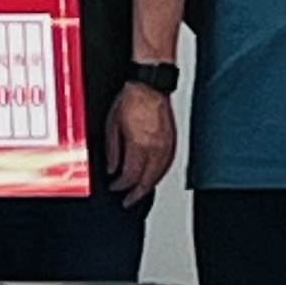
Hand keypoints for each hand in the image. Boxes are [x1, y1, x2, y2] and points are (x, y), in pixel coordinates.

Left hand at [105, 81, 178, 205]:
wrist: (150, 84)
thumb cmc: (132, 98)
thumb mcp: (113, 124)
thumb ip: (113, 150)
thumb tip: (112, 168)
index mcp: (139, 144)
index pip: (131, 176)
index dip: (121, 186)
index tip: (115, 188)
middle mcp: (155, 147)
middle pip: (148, 180)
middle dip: (137, 193)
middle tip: (129, 200)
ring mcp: (166, 145)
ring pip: (160, 175)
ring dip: (149, 185)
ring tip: (140, 192)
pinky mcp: (172, 140)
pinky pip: (167, 164)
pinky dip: (159, 174)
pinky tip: (153, 176)